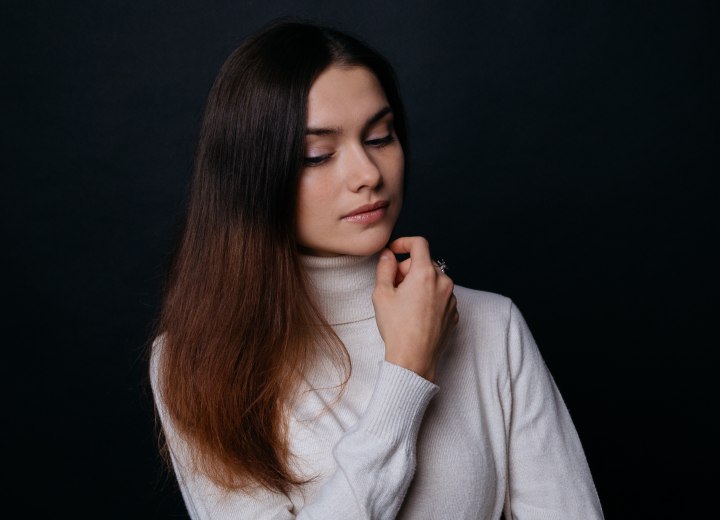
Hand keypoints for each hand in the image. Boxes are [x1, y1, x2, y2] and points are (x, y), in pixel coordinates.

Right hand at [372, 236, 458, 381]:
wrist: (413, 359)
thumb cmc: (396, 328)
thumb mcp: (382, 294)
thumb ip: (384, 268)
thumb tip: (388, 255)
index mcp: (425, 274)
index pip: (419, 244)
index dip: (404, 243)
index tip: (394, 251)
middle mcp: (443, 283)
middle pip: (425, 263)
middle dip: (408, 268)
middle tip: (394, 285)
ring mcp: (452, 299)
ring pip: (434, 280)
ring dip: (420, 284)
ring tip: (405, 303)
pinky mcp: (454, 313)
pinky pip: (441, 297)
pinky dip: (429, 298)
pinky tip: (416, 314)